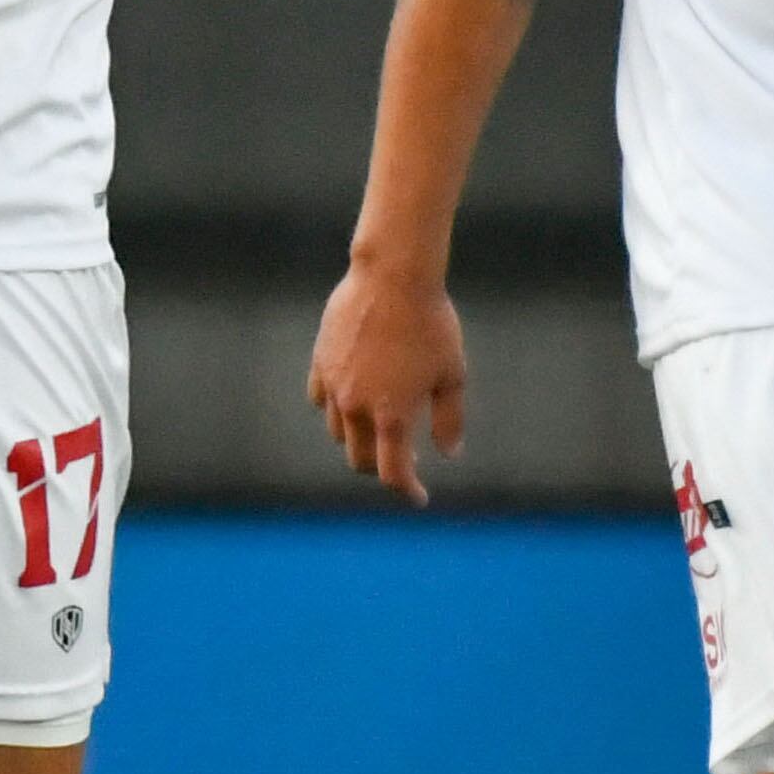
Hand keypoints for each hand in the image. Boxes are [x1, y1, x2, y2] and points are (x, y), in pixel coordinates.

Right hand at [309, 265, 467, 504]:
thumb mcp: (453, 374)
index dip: (408, 492)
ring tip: (378, 428)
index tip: (420, 498)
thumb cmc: (431, 323)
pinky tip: (352, 400)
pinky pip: (320, 399)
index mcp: (393, 415)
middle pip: (361, 459)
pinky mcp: (321, 361)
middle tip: (404, 461)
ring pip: (338, 432)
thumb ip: (449, 420)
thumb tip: (448, 454)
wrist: (393, 276)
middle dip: (382, 468)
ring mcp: (334, 384)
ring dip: (358, 440)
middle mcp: (357, 406)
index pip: (394, 473)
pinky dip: (335, 408)